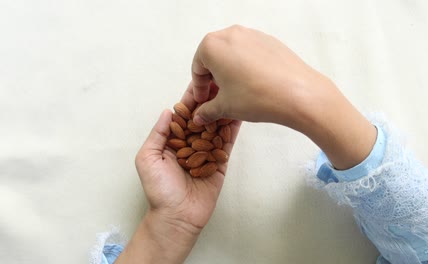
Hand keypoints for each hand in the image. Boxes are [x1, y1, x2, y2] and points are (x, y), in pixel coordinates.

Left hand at [115, 85, 240, 263]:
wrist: (177, 216)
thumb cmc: (159, 190)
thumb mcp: (147, 158)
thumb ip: (158, 134)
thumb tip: (168, 111)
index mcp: (172, 141)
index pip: (183, 115)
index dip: (190, 99)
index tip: (200, 82)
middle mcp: (190, 144)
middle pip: (202, 118)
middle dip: (210, 101)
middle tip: (221, 81)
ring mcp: (207, 152)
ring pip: (216, 127)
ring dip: (223, 111)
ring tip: (233, 92)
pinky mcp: (220, 162)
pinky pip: (226, 143)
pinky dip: (232, 129)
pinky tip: (239, 113)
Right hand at [190, 25, 375, 169]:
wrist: (297, 93)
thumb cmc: (256, 97)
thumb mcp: (226, 107)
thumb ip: (207, 110)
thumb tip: (200, 116)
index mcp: (212, 46)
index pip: (197, 68)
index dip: (199, 88)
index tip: (203, 102)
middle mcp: (231, 34)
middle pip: (214, 58)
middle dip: (213, 79)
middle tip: (218, 98)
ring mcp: (252, 35)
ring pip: (232, 54)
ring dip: (230, 73)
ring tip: (237, 94)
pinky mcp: (270, 40)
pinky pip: (250, 53)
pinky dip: (247, 68)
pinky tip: (255, 86)